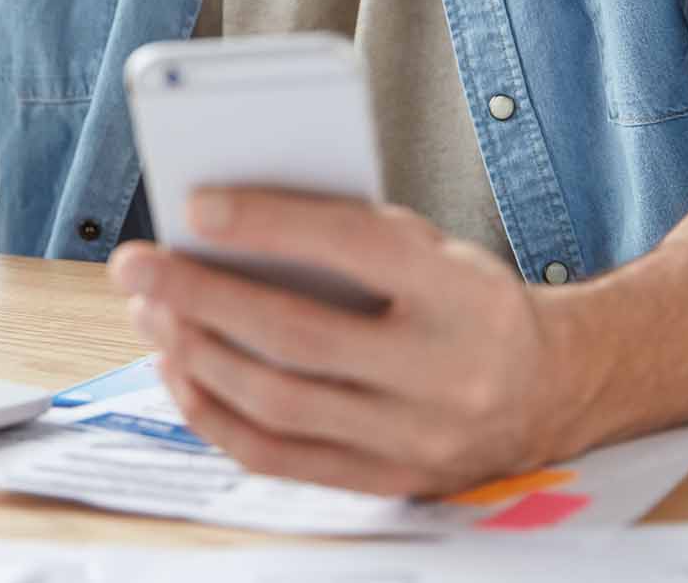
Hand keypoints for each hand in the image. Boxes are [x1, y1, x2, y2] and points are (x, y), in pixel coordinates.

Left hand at [108, 190, 573, 496]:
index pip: (356, 248)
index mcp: (462, 292)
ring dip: (195, 354)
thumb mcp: (431, 246)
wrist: (552, 387)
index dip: (270, 225)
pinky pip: (280, 458)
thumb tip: (225, 223)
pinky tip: (180, 370)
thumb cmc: (465, 298)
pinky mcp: (389, 482)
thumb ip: (345, 234)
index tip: (196, 205)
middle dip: (199, 297)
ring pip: (279, 403)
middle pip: (298, 336)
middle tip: (135, 264)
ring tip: (148, 312)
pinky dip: (215, 413)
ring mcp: (418, 439)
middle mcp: (446, 372)